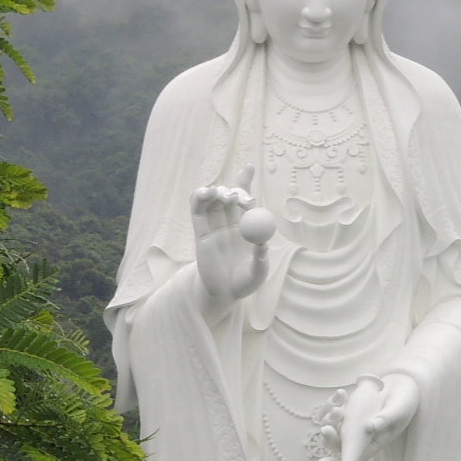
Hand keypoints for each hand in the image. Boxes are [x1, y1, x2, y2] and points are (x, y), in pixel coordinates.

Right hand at [191, 164, 269, 304]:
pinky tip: (204, 193)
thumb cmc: (244, 283)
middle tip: (239, 197)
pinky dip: (198, 199)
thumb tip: (263, 245)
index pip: (245, 198)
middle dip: (234, 191)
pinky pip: (197, 212)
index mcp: (246, 226)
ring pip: (211, 201)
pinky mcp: (200, 233)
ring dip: (215, 192)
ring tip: (223, 196)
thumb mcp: (258, 271)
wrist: (224, 294)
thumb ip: (260, 258)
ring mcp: (214, 227)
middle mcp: (229, 223)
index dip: (245, 181)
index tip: (249, 165)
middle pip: (229, 197)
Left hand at [311, 372, 419, 460]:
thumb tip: (371, 426)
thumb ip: (387, 417)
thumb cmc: (404, 403)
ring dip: (330, 417)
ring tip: (337, 407)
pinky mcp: (348, 407)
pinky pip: (334, 407)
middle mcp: (360, 435)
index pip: (354, 458)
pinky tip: (342, 393)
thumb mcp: (399, 410)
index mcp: (373, 442)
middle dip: (328, 438)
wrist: (402, 386)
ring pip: (333, 425)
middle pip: (338, 443)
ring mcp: (352, 421)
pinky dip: (335, 401)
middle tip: (326, 428)